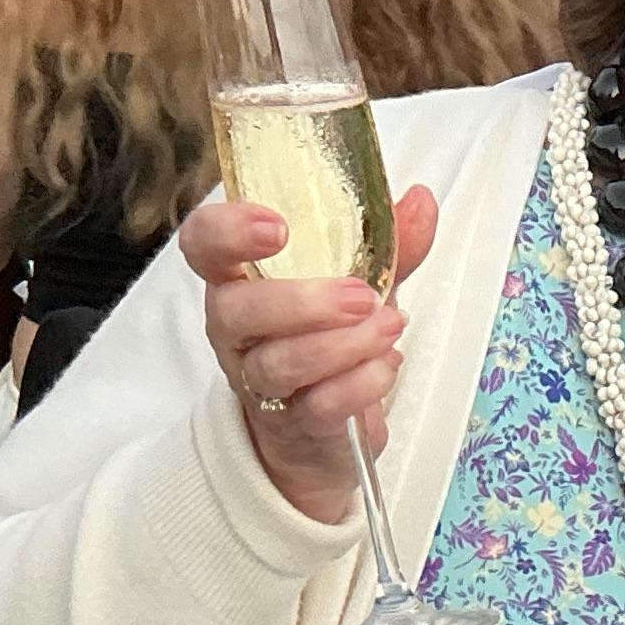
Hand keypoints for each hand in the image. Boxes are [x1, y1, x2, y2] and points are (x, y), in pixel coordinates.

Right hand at [190, 186, 438, 522]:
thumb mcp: (357, 279)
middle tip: (361, 295)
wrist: (325, 421)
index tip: (278, 227)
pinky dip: (360, 384)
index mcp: (240, 277)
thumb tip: (420, 201)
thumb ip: (386, 242)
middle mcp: (237, 328)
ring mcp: (259, 379)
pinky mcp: (295, 422)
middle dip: (301, 302)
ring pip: (278, 364)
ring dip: (342, 345)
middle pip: (235, 311)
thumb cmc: (330, 332)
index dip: (228, 231)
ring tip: (390, 326)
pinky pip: (318, 406)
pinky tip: (387, 364)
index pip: (203, 243)